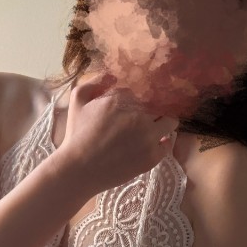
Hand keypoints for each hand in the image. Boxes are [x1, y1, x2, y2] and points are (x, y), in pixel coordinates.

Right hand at [61, 72, 178, 193]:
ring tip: (154, 128)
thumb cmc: (76, 135)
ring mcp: (148, 137)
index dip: (137, 99)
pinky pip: (168, 143)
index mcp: (122, 101)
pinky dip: (163, 141)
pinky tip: (153, 143)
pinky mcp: (152, 156)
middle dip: (153, 108)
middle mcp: (139, 117)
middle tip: (146, 117)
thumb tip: (112, 76)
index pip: (140, 92)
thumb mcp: (78, 100)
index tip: (133, 107)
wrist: (79, 170)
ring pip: (169, 121)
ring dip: (163, 121)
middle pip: (158, 105)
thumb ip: (94, 82)